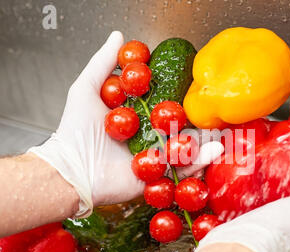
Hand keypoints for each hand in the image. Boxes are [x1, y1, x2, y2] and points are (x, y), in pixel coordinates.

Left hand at [29, 31, 222, 217]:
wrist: (71, 169)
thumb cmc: (75, 131)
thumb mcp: (86, 89)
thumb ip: (103, 63)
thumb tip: (118, 37)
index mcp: (134, 117)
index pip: (162, 104)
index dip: (178, 95)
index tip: (192, 85)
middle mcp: (146, 137)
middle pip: (178, 127)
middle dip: (197, 120)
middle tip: (211, 111)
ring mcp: (152, 157)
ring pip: (184, 147)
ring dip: (203, 140)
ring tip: (218, 131)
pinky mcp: (156, 176)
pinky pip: (181, 169)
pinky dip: (199, 161)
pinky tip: (213, 149)